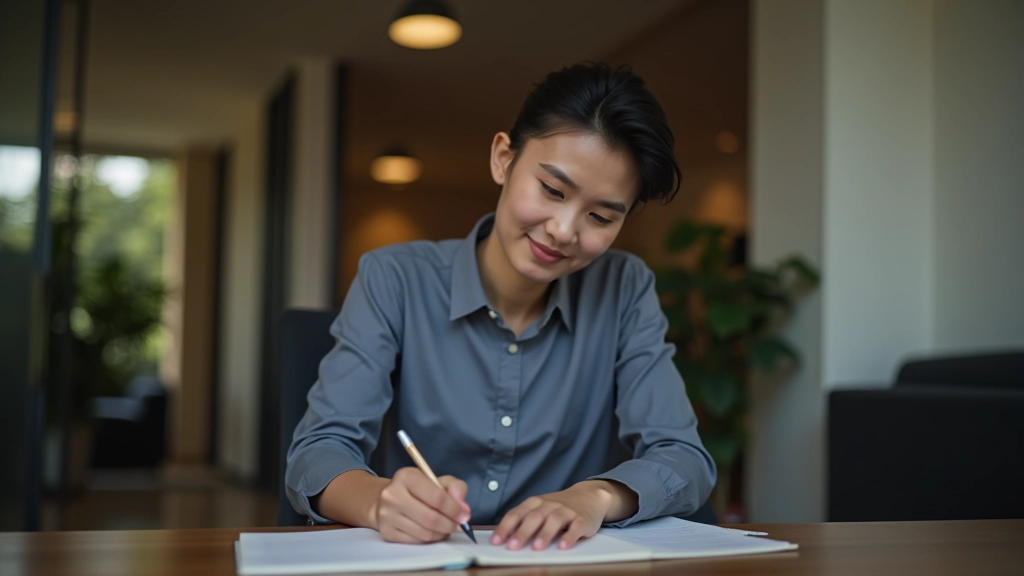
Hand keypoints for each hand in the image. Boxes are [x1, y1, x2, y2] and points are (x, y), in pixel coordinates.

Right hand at [374, 467, 470, 543]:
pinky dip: (430, 539)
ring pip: (424, 533)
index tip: (464, 516)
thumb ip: (455, 487)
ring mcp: (387, 515)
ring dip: (442, 533)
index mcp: (406, 477)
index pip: (436, 497)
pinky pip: (416, 541)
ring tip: (447, 528)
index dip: (454, 509)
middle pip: (430, 518)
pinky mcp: (386, 532)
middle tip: (459, 526)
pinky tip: (434, 532)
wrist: (387, 500)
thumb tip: (463, 508)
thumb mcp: (436, 480)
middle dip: (450, 524)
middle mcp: (392, 495)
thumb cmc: (416, 489)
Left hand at [490, 481, 629, 550]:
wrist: (589, 495)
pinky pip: (576, 527)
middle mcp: (549, 505)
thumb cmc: (558, 507)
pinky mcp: (582, 519)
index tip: (496, 542)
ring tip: (537, 548)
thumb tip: (505, 541)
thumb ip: (524, 522)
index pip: (516, 514)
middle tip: (513, 547)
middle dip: (522, 532)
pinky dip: (570, 536)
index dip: (505, 528)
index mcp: (534, 503)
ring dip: (545, 534)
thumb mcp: (540, 509)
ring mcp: (566, 511)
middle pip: (534, 517)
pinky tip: (564, 546)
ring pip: (554, 521)